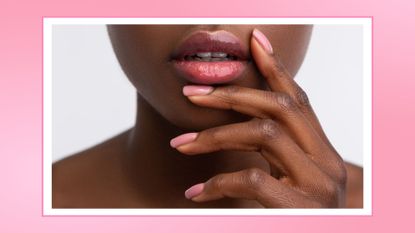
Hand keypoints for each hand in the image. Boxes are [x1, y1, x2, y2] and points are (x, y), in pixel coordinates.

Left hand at [170, 28, 346, 207]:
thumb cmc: (297, 217)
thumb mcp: (290, 181)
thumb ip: (275, 156)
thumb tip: (238, 126)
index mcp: (323, 151)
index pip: (300, 99)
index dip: (276, 67)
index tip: (253, 42)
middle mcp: (327, 162)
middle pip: (279, 107)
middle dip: (231, 95)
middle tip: (192, 96)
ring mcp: (318, 185)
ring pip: (263, 134)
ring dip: (215, 135)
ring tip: (181, 144)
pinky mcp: (301, 209)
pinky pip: (253, 179)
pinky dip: (218, 182)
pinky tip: (197, 194)